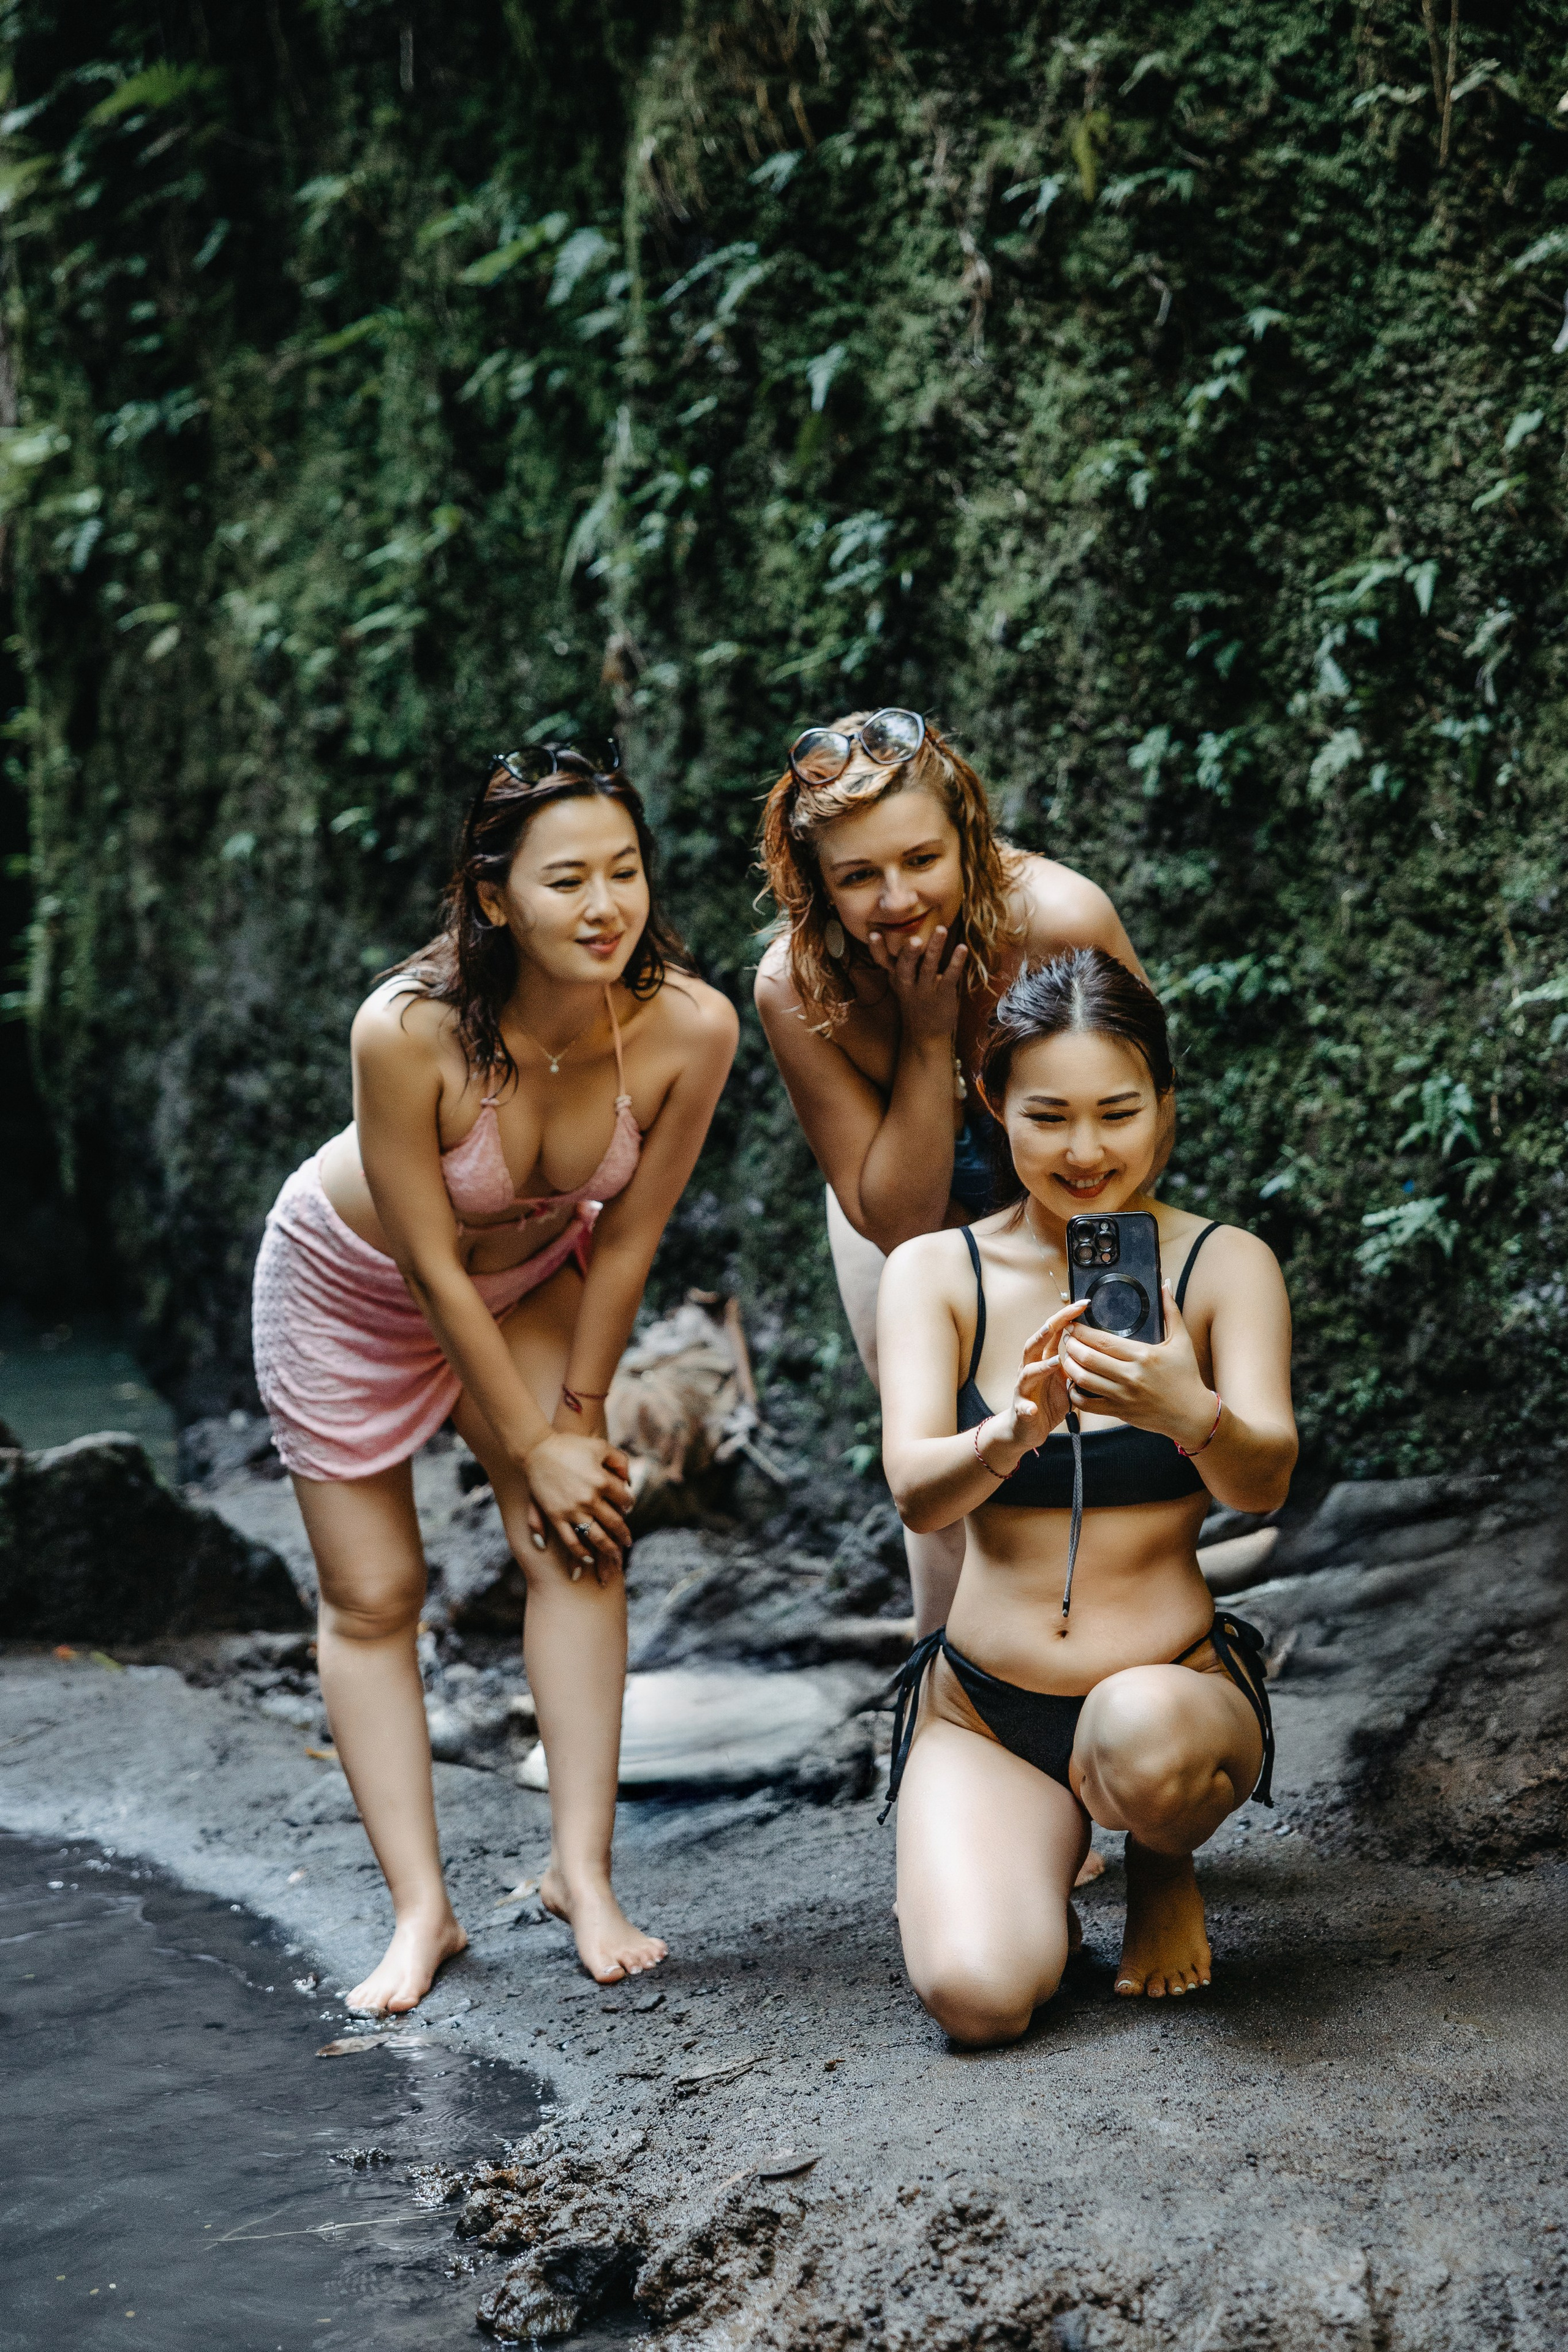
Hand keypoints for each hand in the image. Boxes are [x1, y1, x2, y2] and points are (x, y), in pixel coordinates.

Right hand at [517, 1430, 634, 1581]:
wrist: (537, 1449)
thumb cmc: (570, 1446)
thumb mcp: (600, 1446)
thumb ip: (620, 1460)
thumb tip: (629, 1481)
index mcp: (602, 1481)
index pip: (624, 1499)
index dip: (629, 1503)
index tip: (627, 1506)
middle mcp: (589, 1498)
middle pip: (614, 1522)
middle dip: (623, 1534)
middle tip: (628, 1541)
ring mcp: (572, 1510)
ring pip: (596, 1536)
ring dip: (609, 1548)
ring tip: (616, 1555)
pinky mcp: (555, 1516)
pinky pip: (570, 1540)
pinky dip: (580, 1552)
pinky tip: (588, 1557)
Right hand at [865, 921, 968, 1050]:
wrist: (926, 1035)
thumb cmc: (915, 1001)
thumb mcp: (902, 983)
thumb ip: (901, 962)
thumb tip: (902, 931)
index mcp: (896, 977)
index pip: (882, 961)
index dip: (876, 948)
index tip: (872, 934)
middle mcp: (908, 983)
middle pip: (905, 966)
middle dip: (908, 953)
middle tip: (914, 939)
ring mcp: (926, 990)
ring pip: (928, 967)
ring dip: (934, 949)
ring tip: (941, 930)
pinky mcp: (944, 994)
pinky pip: (949, 976)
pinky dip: (956, 962)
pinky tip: (961, 948)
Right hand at [978, 1300, 1087, 1473]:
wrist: (1024, 1428)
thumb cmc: (1046, 1402)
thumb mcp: (1065, 1380)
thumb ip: (1076, 1365)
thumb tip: (1099, 1349)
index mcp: (1043, 1360)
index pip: (1053, 1333)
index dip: (1065, 1318)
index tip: (1082, 1305)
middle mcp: (1030, 1369)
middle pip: (1036, 1344)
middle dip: (1049, 1330)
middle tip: (1065, 1319)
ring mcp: (1023, 1388)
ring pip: (1028, 1372)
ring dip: (1041, 1367)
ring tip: (1056, 1362)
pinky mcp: (1021, 1409)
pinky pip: (1023, 1407)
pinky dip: (1027, 1408)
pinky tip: (1032, 1409)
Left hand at [1057, 1281, 1216, 1449]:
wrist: (1192, 1414)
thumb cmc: (1186, 1376)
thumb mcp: (1181, 1341)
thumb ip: (1170, 1311)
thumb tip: (1164, 1285)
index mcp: (1143, 1355)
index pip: (1102, 1340)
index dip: (1081, 1331)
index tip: (1072, 1324)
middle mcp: (1130, 1375)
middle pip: (1088, 1357)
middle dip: (1070, 1345)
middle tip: (1066, 1338)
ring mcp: (1123, 1395)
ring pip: (1084, 1380)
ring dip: (1069, 1367)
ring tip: (1066, 1357)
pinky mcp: (1120, 1412)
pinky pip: (1088, 1404)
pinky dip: (1076, 1394)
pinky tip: (1073, 1384)